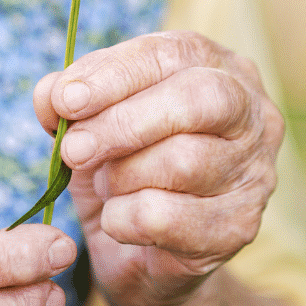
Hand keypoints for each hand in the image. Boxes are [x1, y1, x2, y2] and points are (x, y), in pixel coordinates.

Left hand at [33, 31, 283, 305]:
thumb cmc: (122, 165)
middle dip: (124, 123)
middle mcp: (250, 112)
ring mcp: (255, 170)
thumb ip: (68, 97)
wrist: (143, 252)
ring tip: (105, 185)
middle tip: (74, 149)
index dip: (114, 74)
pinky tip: (116, 220)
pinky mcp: (241, 227)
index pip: (171, 53)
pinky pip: (171, 218)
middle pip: (196, 100)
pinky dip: (126, 219)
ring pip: (184, 161)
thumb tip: (51, 94)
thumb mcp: (90, 121)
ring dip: (123, 176)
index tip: (66, 100)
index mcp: (214, 66)